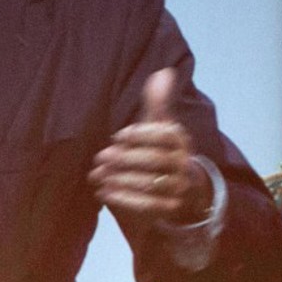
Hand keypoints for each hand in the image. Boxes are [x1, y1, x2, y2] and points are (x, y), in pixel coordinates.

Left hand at [88, 68, 210, 226]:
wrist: (185, 190)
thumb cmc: (164, 151)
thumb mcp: (161, 126)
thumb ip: (158, 102)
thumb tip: (163, 72)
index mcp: (181, 141)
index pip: (164, 136)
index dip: (140, 136)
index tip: (117, 136)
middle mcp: (183, 164)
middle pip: (155, 161)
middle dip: (125, 159)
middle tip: (100, 157)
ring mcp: (178, 188)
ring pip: (149, 184)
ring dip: (119, 179)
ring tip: (96, 175)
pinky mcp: (169, 209)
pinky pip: (146, 205)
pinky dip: (123, 198)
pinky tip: (103, 192)